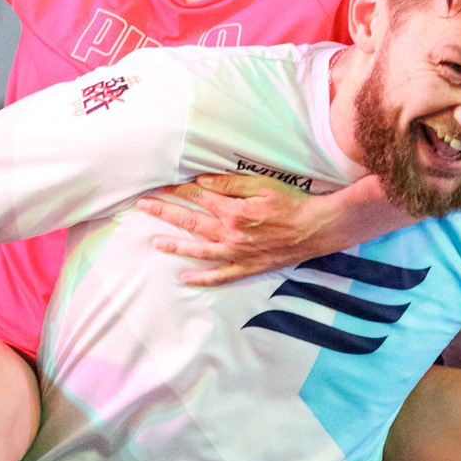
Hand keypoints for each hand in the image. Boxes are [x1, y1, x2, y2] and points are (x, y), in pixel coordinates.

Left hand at [138, 174, 365, 287]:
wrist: (316, 228)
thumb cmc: (291, 203)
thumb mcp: (261, 185)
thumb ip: (228, 185)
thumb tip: (200, 182)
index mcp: (233, 211)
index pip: (197, 198)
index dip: (177, 190)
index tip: (160, 186)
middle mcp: (231, 234)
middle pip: (190, 222)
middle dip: (164, 213)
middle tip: (143, 206)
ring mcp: (237, 254)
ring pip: (199, 250)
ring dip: (175, 245)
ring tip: (156, 241)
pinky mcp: (247, 267)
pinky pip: (220, 276)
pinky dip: (202, 278)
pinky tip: (185, 277)